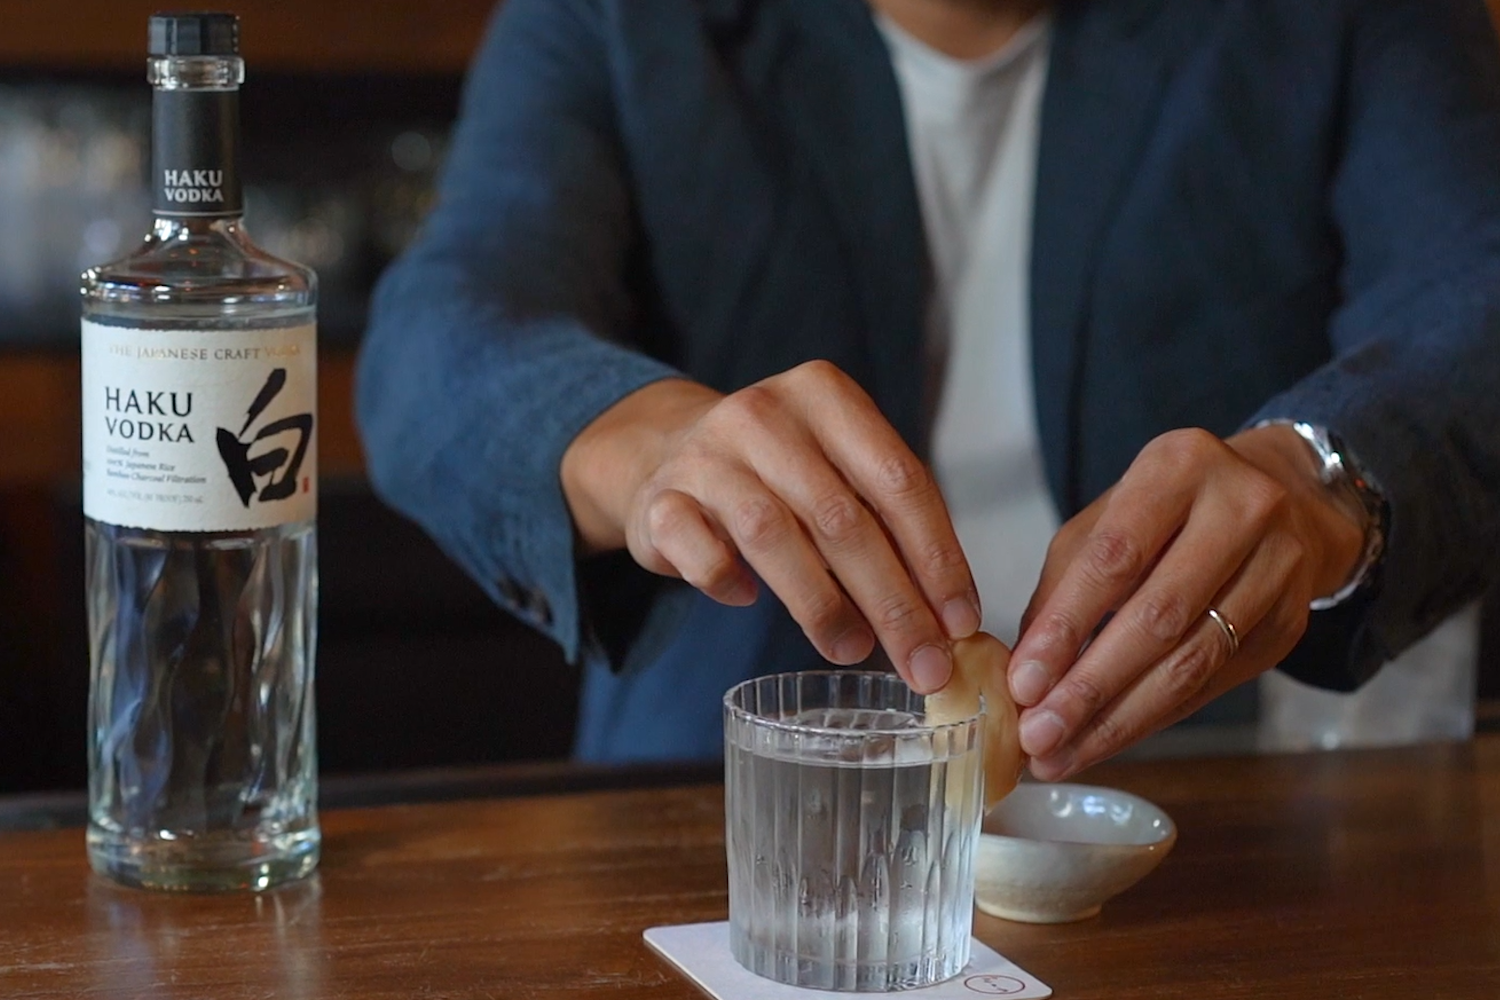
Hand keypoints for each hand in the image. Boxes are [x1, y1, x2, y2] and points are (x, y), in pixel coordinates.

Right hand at [560, 361, 981, 691]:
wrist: (665, 456)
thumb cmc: (777, 473)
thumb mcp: (836, 469)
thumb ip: (887, 522)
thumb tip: (947, 618)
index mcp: (824, 395)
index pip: (898, 479)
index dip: (937, 557)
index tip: (961, 620)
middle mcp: (762, 414)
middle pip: (842, 517)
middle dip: (893, 601)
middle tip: (924, 662)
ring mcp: (704, 455)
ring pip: (773, 536)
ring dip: (823, 606)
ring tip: (855, 649)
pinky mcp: (659, 502)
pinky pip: (702, 555)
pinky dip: (730, 584)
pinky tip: (749, 601)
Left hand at [1007, 426, 1368, 779]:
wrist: (1283, 500)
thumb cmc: (1169, 511)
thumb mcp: (1109, 518)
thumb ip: (1065, 583)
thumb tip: (1027, 667)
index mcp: (1179, 467)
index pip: (1116, 557)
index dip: (1067, 626)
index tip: (1023, 682)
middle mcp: (1242, 510)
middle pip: (1158, 617)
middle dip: (1090, 687)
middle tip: (1039, 735)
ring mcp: (1277, 569)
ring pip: (1192, 662)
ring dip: (1120, 719)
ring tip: (1063, 753)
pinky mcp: (1289, 623)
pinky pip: (1212, 684)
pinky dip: (1153, 718)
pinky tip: (1108, 740)